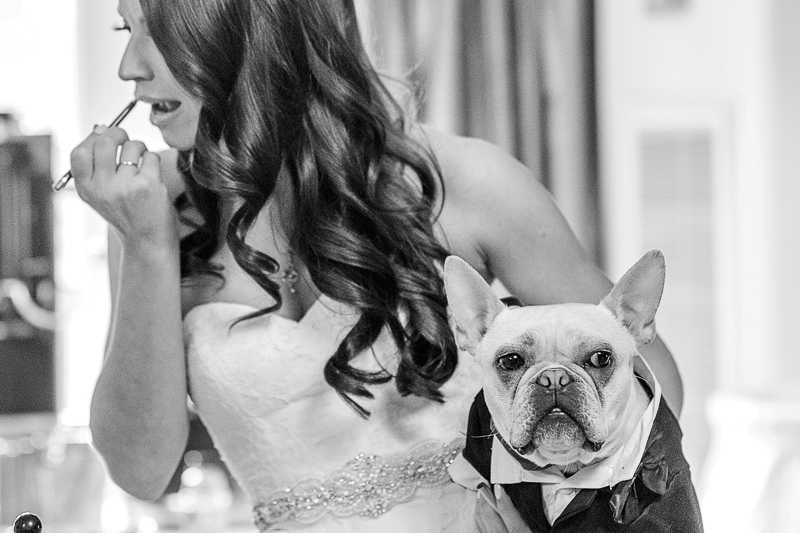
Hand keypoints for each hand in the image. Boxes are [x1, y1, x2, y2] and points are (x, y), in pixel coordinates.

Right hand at [70, 126, 178, 256]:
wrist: (147, 243)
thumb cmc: (127, 215)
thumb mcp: (101, 195)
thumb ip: (96, 166)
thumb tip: (99, 128)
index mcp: (86, 189)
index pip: (79, 152)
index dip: (93, 138)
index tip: (104, 135)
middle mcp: (102, 188)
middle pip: (105, 142)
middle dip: (118, 134)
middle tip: (126, 140)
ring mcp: (125, 186)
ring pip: (132, 147)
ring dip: (140, 149)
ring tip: (142, 164)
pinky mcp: (147, 185)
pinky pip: (151, 157)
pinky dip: (153, 162)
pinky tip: (153, 176)